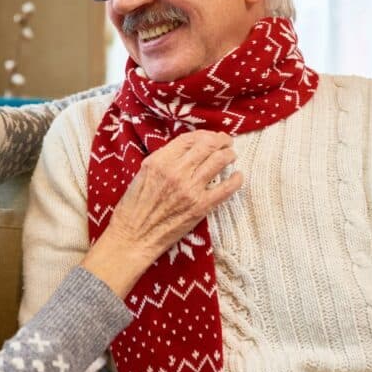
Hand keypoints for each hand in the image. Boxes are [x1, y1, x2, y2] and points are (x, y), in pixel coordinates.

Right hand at [81, 130, 242, 296]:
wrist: (134, 237)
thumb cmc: (134, 207)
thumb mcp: (143, 173)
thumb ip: (163, 160)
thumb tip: (185, 151)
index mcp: (160, 161)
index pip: (189, 139)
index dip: (204, 134)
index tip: (210, 137)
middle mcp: (177, 171)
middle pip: (207, 146)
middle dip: (221, 140)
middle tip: (226, 142)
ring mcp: (190, 189)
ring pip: (219, 161)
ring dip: (229, 154)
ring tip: (231, 155)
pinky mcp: (200, 207)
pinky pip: (225, 189)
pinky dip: (236, 180)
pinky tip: (238, 176)